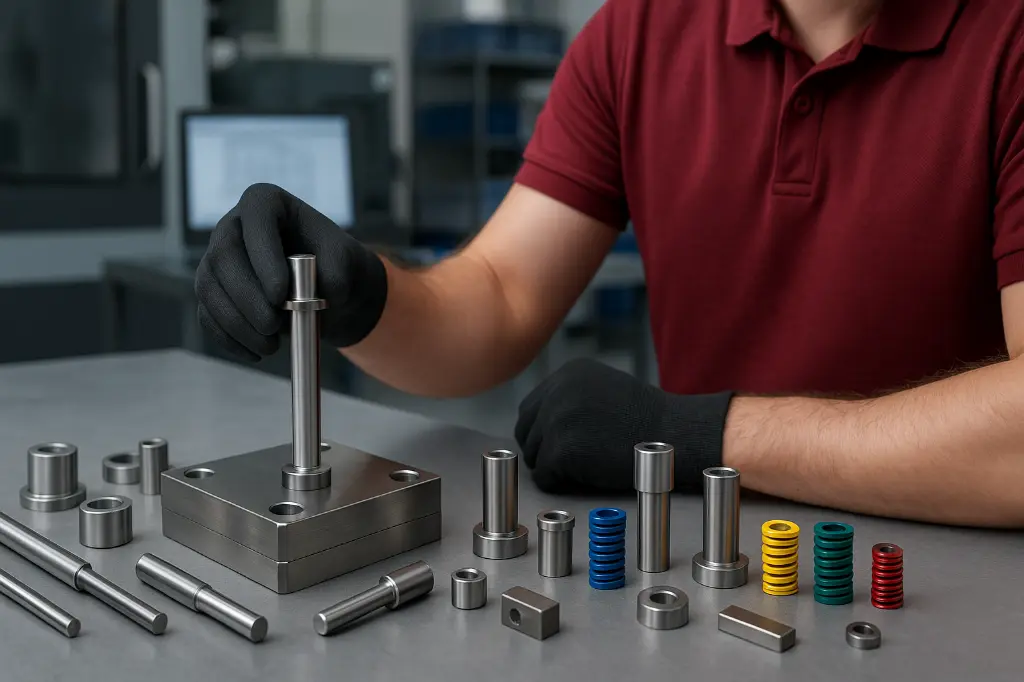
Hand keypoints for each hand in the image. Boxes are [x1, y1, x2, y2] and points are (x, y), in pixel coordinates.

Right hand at [195, 184, 387, 359]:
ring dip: (236, 323)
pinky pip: (208, 314)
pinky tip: (256, 353)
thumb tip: (316, 297)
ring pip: (209, 288)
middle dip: (246, 297)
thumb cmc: (335, 265)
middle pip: (223, 257)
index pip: (256, 220)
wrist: (327, 288)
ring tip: (271, 346)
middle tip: (272, 326)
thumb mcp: (346, 263)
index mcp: (267, 203)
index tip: (280, 295)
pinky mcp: (213, 290)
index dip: (262, 257)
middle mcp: (234, 225)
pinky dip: (229, 338)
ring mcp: (217, 258)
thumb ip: (336, 274)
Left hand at [515, 359, 733, 491]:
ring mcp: (556, 419)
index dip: (544, 432)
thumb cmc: (648, 421)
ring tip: (587, 467)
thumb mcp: (605, 390)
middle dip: (543, 449)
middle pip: (526, 431)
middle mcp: (556, 391)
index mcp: (567, 374)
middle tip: (572, 463)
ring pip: (534, 455)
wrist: (676, 435)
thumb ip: (572, 398)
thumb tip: (540, 424)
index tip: (565, 446)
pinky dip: (561, 483)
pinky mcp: (561, 448)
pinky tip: (587, 477)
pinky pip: (544, 476)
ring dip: (554, 467)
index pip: (531, 409)